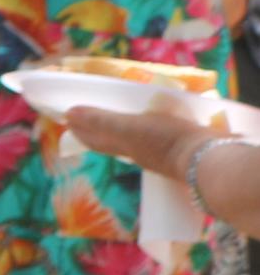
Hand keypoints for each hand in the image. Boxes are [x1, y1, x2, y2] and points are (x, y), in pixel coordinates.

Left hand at [57, 91, 222, 184]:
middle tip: (89, 118)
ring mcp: (160, 152)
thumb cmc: (165, 141)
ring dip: (124, 130)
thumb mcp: (129, 127)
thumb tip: (69, 114)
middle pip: (112, 141)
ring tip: (122, 119)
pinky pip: (156, 138)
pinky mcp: (179, 149)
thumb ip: (101, 121)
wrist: (206, 160)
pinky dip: (149, 129)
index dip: (81, 131)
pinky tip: (156, 124)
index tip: (69, 120)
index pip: (96, 140)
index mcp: (124, 146)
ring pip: (135, 141)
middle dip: (99, 130)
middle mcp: (139, 152)